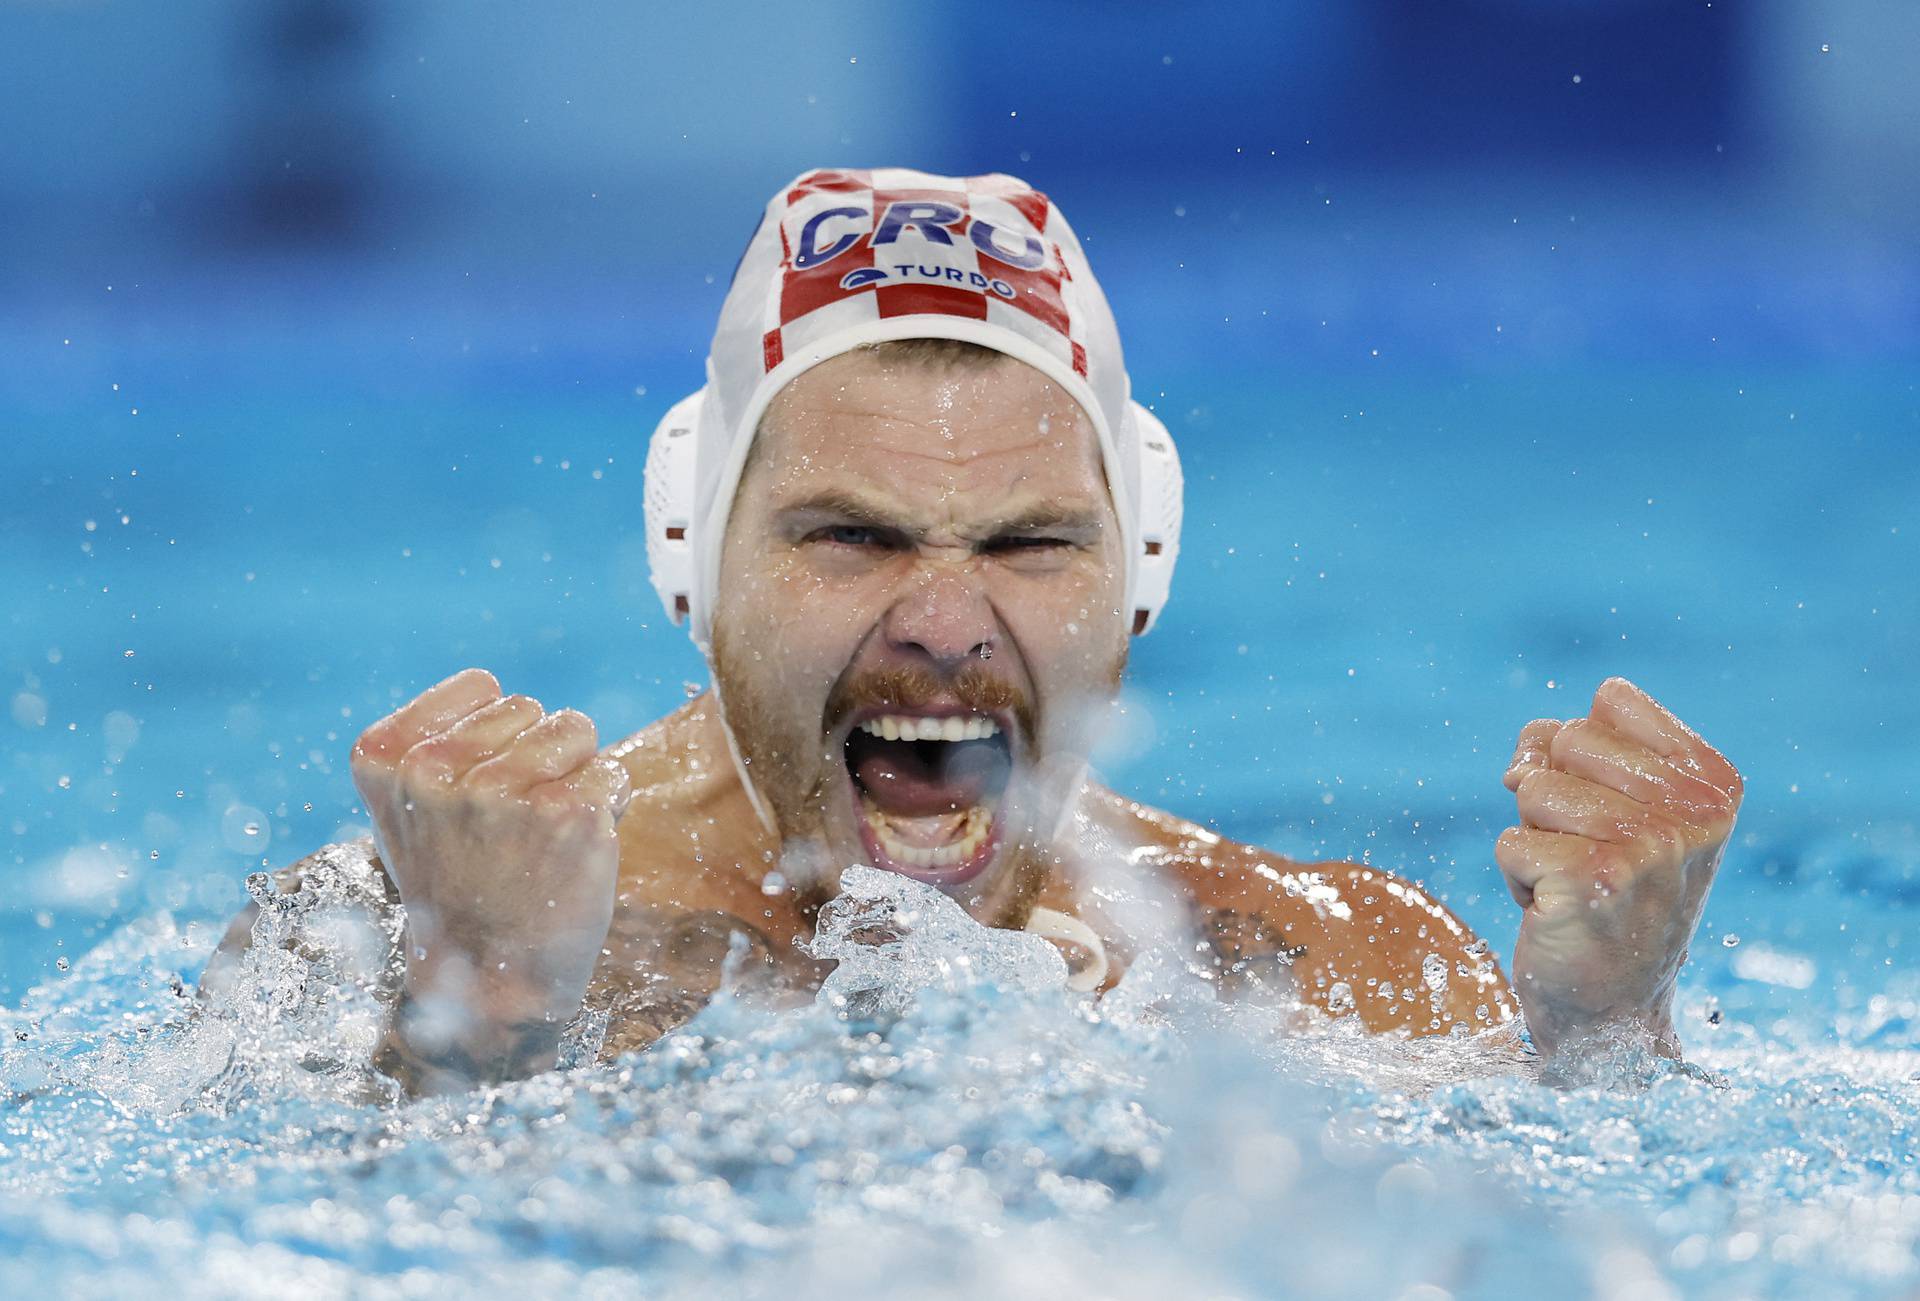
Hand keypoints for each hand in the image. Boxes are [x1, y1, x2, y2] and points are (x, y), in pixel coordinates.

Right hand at [350, 668, 631, 1086]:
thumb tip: (493, 689)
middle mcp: (434, 768)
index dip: (495, 737)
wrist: (489, 984)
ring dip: (575, 776)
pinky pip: (611, 773)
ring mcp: (501, 789)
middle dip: (537, 757)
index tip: (474, 797)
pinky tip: (575, 850)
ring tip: (543, 835)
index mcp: (386, 756)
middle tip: (513, 828)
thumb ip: (434, 744)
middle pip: (532, 708)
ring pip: (577, 729)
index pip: (481, 686)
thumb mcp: (411, 811)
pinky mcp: (566, 811)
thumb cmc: (460, 889)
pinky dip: (608, 806)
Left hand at [1496, 677, 1741, 1060]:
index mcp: (1712, 782)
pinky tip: (1559, 912)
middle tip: (1589, 854)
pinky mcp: (1593, 882)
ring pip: (1531, 788)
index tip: (1614, 810)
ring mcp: (1648, 847)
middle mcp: (1694, 812)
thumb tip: (1521, 762)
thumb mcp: (1609, 803)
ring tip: (1573, 883)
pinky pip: (1510, 842)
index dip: (1584, 751)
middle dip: (1554, 796)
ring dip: (1535, 839)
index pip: (1611, 698)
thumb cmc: (1608, 892)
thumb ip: (1564, 748)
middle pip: (1564, 739)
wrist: (1612, 1010)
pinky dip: (1518, 878)